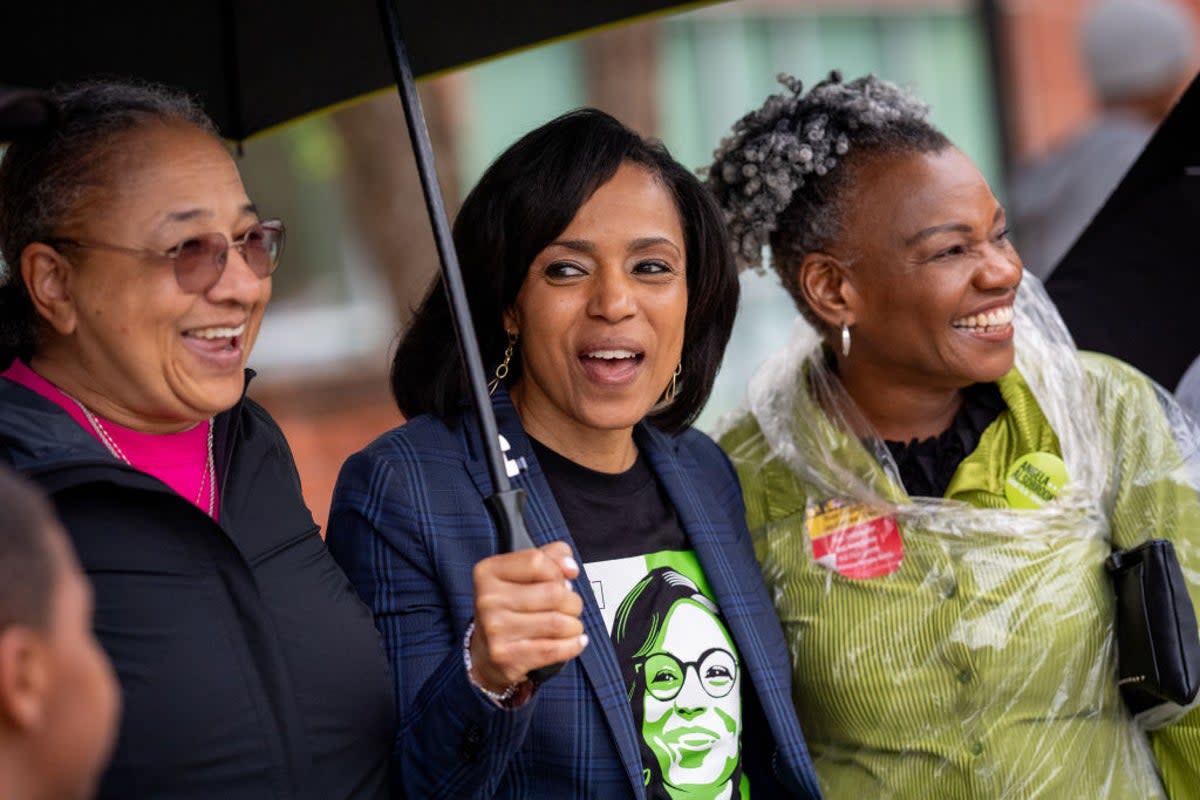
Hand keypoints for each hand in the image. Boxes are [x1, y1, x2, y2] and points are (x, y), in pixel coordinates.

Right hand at [468, 541, 586, 692]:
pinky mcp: (505, 656)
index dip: (558, 571)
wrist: (485, 653)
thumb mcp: (521, 574)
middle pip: (553, 593)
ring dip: (574, 625)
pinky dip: (573, 645)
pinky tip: (576, 641)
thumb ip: (550, 557)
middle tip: (571, 607)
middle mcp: (487, 599)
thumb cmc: (509, 608)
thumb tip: (570, 567)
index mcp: (488, 572)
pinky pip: (554, 649)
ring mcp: (495, 629)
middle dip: (572, 601)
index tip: (561, 580)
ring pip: (558, 622)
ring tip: (571, 625)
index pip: (537, 561)